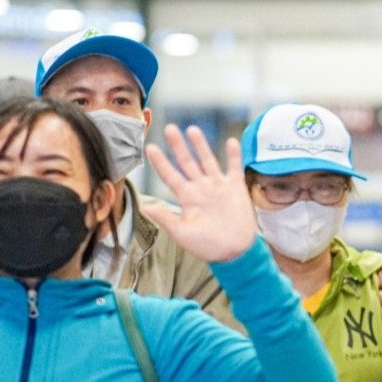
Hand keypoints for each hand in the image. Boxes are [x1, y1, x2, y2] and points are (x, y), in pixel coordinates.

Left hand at [144, 125, 256, 262]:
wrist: (234, 252)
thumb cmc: (207, 247)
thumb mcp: (183, 235)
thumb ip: (166, 219)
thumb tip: (146, 207)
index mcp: (187, 198)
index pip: (171, 176)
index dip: (161, 162)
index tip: (150, 147)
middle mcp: (201, 188)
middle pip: (187, 163)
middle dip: (178, 146)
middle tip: (169, 129)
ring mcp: (218, 186)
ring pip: (208, 160)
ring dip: (201, 145)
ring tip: (192, 130)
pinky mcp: (236, 188)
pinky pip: (234, 168)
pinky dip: (233, 155)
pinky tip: (231, 141)